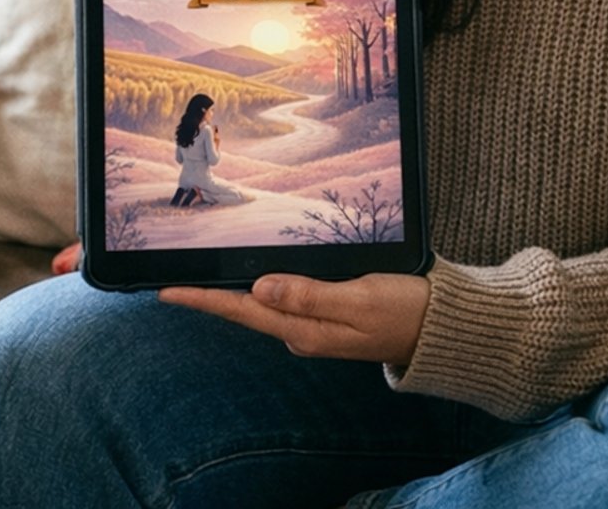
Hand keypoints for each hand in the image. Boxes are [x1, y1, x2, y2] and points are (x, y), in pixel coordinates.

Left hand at [158, 273, 428, 365]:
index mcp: (305, 330)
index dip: (203, 300)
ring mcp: (315, 326)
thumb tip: (260, 289)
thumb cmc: (404, 310)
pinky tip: (254, 276)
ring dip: (233, 290)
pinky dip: (264, 286)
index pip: (242, 311)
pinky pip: (286, 300)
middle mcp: (303, 332)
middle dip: (209, 295)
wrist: (440, 329)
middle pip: (245, 309)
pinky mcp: (328, 316)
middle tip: (171, 279)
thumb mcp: (358, 298)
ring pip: (264, 304)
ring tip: (199, 275)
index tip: (166, 292)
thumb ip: (309, 294)